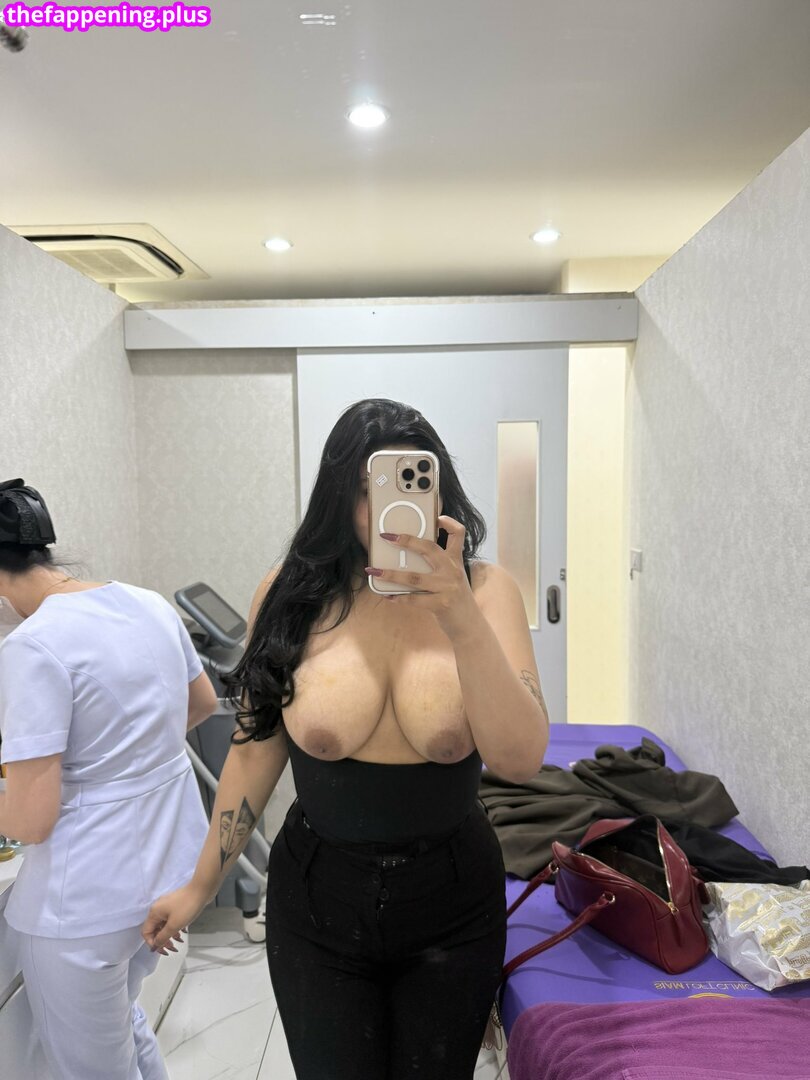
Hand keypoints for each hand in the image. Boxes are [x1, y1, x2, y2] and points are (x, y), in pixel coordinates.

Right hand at [142, 883, 207, 953]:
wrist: (201, 889)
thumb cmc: (186, 907)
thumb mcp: (173, 926)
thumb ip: (162, 937)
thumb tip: (154, 946)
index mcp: (154, 913)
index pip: (146, 932)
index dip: (152, 943)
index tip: (163, 950)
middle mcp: (158, 909)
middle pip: (155, 929)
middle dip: (162, 940)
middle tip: (172, 948)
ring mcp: (167, 906)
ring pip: (164, 925)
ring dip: (170, 935)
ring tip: (179, 941)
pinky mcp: (176, 905)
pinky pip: (171, 920)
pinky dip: (175, 927)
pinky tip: (183, 932)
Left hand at [365, 515, 481, 641]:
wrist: (469, 624)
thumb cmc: (455, 597)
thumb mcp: (452, 576)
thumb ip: (438, 565)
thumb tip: (406, 557)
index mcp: (456, 560)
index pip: (458, 534)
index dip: (448, 522)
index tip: (436, 517)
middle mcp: (452, 570)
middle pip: (429, 548)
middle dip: (406, 541)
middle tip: (386, 537)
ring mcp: (447, 587)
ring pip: (414, 577)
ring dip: (390, 574)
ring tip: (373, 571)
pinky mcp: (441, 604)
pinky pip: (414, 599)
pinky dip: (398, 597)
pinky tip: (388, 595)